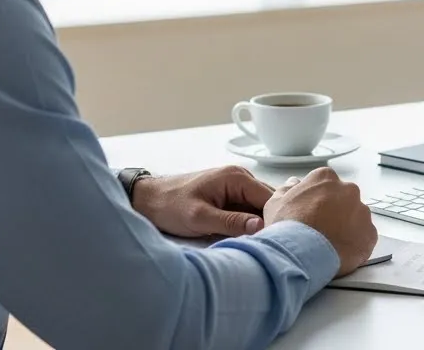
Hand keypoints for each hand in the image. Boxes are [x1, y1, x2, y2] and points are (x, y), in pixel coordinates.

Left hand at [130, 166, 273, 237]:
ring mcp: (236, 186)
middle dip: (271, 222)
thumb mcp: (200, 217)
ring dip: (261, 224)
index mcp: (236, 177)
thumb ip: (232, 222)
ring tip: (262, 244)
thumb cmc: (169, 205)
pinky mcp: (229, 196)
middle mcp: (240, 177)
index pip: (270, 199)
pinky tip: (249, 238)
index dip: (276, 220)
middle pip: (269, 202)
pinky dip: (250, 224)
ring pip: (260, 207)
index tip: (277, 241)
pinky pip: (248, 210)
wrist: (147, 199)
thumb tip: (261, 226)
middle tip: (271, 245)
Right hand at [263, 167, 376, 275]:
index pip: (325, 184)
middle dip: (335, 212)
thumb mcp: (275, 202)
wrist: (300, 254)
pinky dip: (355, 244)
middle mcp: (348, 190)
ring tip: (329, 243)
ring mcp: (362, 212)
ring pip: (356, 218)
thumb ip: (287, 189)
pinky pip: (364, 237)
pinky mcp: (370, 233)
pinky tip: (340, 252)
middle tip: (321, 229)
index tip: (311, 213)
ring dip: (347, 227)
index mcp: (326, 178)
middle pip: (344, 199)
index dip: (317, 200)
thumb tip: (294, 183)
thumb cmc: (286, 227)